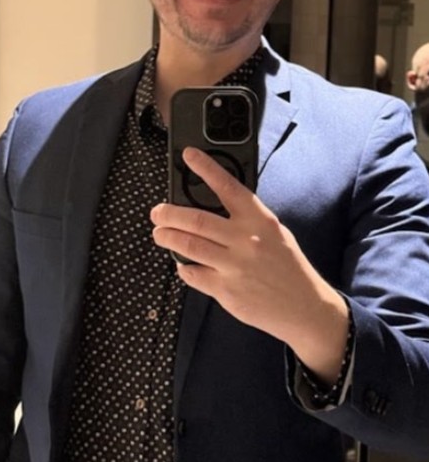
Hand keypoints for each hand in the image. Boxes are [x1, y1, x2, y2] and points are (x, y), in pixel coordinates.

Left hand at [151, 147, 348, 383]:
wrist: (304, 307)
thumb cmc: (287, 265)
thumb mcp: (274, 232)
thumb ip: (247, 218)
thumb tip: (212, 205)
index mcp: (259, 219)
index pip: (228, 186)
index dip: (206, 168)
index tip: (188, 155)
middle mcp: (245, 240)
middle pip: (196, 220)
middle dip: (169, 214)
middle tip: (158, 212)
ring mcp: (234, 266)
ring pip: (188, 245)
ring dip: (167, 237)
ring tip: (160, 234)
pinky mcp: (226, 291)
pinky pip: (193, 274)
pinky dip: (184, 267)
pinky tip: (184, 263)